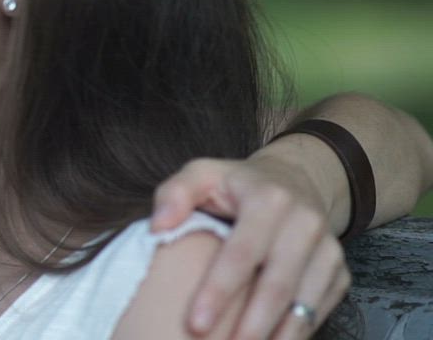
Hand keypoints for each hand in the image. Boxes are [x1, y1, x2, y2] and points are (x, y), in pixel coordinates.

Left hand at [151, 156, 350, 339]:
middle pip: (278, 285)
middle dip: (251, 326)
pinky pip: (319, 310)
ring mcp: (328, 250)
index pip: (242, 253)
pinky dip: (297, 333)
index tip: (195, 323)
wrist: (296, 179)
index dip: (219, 290)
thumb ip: (175, 194)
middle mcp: (306, 224)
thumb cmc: (237, 184)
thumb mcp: (202, 174)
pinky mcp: (340, 272)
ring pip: (304, 304)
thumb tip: (158, 227)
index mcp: (269, 200)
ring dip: (278, 337)